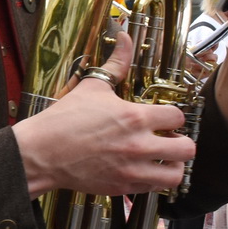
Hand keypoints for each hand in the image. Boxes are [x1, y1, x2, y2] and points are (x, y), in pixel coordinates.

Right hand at [12, 34, 193, 196]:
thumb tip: (125, 39)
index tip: (167, 118)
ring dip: (173, 165)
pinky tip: (144, 170)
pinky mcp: (122, 187)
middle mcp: (138, 145)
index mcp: (134, 118)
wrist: (41, 152)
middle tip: (171, 139)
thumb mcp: (91, 86)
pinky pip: (154, 189)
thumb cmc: (63, 121)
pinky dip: (153, 181)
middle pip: (187, 148)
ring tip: (164, 159)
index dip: (174, 116)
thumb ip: (115, 64)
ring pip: (176, 175)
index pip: (178, 117)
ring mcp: (131, 169)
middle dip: (182, 142)